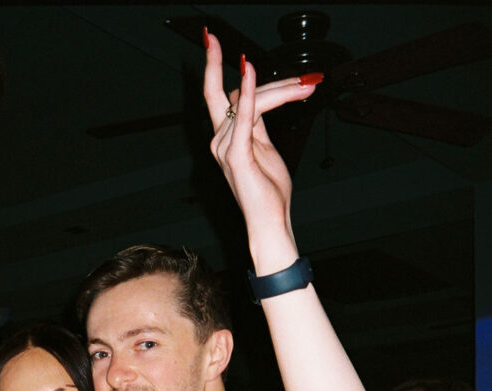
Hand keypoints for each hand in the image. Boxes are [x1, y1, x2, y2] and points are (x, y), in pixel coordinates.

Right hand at [203, 33, 318, 269]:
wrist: (269, 222)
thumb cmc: (269, 193)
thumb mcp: (265, 149)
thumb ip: (258, 123)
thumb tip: (262, 97)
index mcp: (225, 138)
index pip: (220, 93)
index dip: (214, 64)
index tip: (212, 38)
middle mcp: (219, 140)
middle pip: (238, 92)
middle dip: (268, 78)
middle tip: (306, 79)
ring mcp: (224, 147)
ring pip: (251, 100)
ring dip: (282, 90)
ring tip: (308, 88)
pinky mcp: (235, 154)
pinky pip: (244, 114)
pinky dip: (249, 91)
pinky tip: (250, 70)